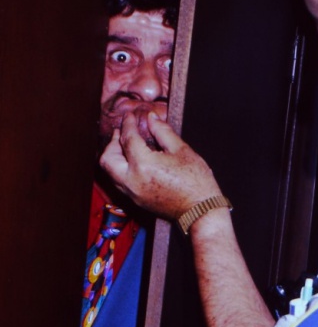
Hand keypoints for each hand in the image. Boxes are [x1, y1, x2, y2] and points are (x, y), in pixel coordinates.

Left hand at [100, 111, 221, 219]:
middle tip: (121, 132)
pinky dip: (121, 169)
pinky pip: (120, 182)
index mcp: (143, 165)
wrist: (200, 210)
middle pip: (108, 158)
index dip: (128, 124)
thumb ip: (163, 132)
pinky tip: (133, 162)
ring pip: (110, 173)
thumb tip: (151, 119)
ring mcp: (133, 193)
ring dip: (114, 157)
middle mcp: (132, 181)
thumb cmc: (196, 182)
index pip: (128, 139)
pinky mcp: (137, 201)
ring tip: (125, 147)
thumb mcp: (182, 150)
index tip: (129, 117)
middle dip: (112, 143)